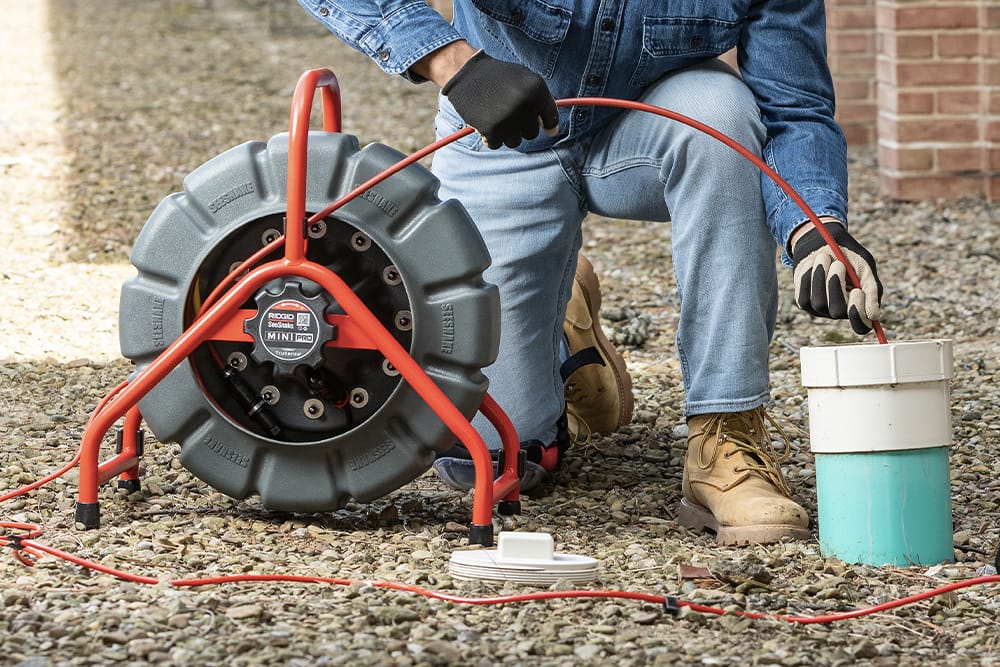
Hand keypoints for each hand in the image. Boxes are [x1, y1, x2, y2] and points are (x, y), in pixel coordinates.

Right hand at [442, 50, 558, 148]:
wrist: (466, 73)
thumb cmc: (497, 77)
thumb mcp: (524, 79)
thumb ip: (540, 100)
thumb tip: (552, 129)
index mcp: (537, 90)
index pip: (551, 119)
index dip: (548, 125)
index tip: (547, 129)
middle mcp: (525, 104)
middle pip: (532, 133)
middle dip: (521, 127)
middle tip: (507, 112)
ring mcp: (509, 118)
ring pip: (515, 142)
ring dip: (505, 134)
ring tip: (495, 116)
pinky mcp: (492, 130)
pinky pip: (497, 144)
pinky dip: (490, 137)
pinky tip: (484, 121)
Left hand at [791, 221, 882, 333]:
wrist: (824, 245)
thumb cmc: (850, 257)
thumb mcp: (865, 267)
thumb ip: (872, 289)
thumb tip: (873, 314)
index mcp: (859, 306)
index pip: (861, 326)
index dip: (858, 313)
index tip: (858, 291)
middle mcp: (840, 312)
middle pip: (837, 312)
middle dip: (836, 286)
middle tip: (838, 264)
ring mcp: (821, 309)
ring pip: (819, 303)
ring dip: (821, 277)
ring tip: (824, 257)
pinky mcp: (804, 302)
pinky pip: (804, 295)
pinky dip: (808, 276)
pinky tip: (813, 263)